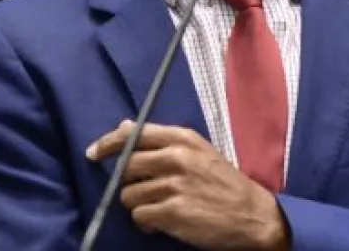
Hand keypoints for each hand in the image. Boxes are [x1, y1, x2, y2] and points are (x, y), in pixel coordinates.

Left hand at [86, 120, 289, 250]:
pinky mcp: (173, 212)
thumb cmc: (225, 184)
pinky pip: (140, 216)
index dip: (108, 144)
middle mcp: (177, 158)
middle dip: (128, 182)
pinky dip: (146, 222)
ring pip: (129, 195)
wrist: (254, 216)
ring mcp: (174, 186)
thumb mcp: (199, 152)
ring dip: (138, 205)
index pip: (133, 134)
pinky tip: (161, 222)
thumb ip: (162, 141)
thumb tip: (122, 127)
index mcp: (183, 139)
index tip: (94, 153)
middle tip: (143, 191)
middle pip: (126, 166)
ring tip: (158, 209)